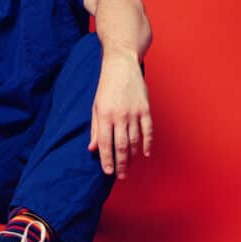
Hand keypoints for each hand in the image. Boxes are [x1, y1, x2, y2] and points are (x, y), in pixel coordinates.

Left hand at [87, 50, 152, 178]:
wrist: (121, 65)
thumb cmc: (106, 86)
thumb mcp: (95, 106)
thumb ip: (95, 128)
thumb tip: (92, 148)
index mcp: (104, 115)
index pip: (105, 143)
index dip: (106, 159)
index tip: (108, 172)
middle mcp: (119, 116)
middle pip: (121, 146)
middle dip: (121, 164)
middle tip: (121, 176)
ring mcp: (134, 113)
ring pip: (135, 141)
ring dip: (133, 156)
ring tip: (129, 166)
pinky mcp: (145, 109)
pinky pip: (148, 131)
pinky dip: (147, 144)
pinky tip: (145, 154)